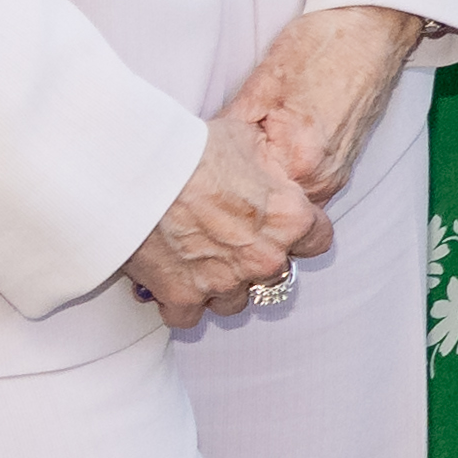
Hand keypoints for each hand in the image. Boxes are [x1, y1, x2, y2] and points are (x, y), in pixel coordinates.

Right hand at [129, 103, 337, 324]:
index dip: (301, 233)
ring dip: (222, 285)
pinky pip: (189, 316)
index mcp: (288, 219)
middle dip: (257, 260)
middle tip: (231, 240)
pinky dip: (182, 303)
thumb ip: (270, 167)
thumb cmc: (194, 152)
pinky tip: (174, 281)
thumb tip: (270, 167)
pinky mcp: (183, 297)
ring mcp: (224, 283)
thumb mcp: (249, 141)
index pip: (317, 240)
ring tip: (200, 261)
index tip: (283, 228)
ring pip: (234, 301)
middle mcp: (263, 258)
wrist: (139, 174)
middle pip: (275, 274)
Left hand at [225, 2, 422, 196]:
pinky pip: (307, 186)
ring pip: (289, 198)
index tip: (211, 168)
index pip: (247, 197)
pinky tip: (276, 148)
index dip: (224, 182)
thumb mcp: (263, 82)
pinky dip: (287, 175)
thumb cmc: (322, 47)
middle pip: (270, 205)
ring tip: (251, 152)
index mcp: (299, 161)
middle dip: (246, 190)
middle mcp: (324, 177)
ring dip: (268, 184)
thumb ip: (231, 126)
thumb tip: (200, 153)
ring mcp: (338, 173)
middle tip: (224, 164)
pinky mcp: (345, 163)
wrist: (373, 28)